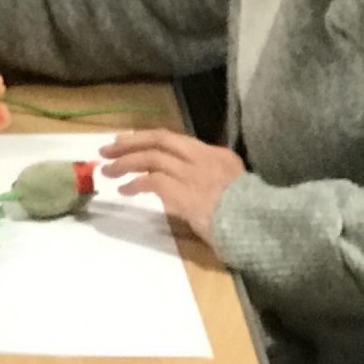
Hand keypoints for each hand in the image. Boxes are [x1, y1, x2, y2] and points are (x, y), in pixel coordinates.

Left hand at [100, 130, 246, 245]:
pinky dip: (136, 184)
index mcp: (214, 153)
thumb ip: (212, 174)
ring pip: (151, 158)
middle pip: (157, 140)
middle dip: (129, 143)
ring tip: (108, 170)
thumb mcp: (234, 183)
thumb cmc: (247, 211)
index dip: (145, 138)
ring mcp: (192, 174)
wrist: (257, 225)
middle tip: (106, 149)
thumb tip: (186, 177)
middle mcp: (201, 158)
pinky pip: (152, 183)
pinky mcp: (184, 193)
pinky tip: (125, 190)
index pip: (171, 138)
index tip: (127, 141)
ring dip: (126, 163)